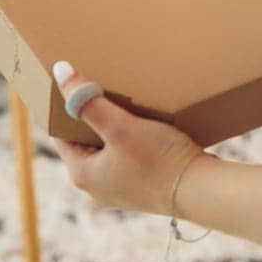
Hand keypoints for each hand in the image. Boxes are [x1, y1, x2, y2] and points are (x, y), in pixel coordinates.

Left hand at [51, 61, 205, 215]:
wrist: (202, 190)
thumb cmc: (159, 159)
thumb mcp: (120, 126)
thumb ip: (88, 100)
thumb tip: (60, 71)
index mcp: (82, 175)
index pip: (61, 134)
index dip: (65, 108)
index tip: (75, 85)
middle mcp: (96, 188)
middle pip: (84, 141)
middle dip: (92, 116)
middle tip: (101, 89)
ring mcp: (119, 190)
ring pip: (107, 148)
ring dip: (113, 127)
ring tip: (125, 105)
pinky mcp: (141, 188)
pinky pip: (126, 157)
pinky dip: (130, 140)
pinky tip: (144, 125)